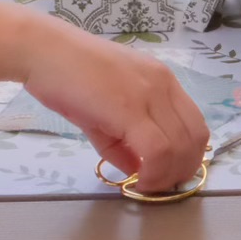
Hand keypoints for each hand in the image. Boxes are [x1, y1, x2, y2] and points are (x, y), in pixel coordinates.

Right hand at [16, 29, 214, 197]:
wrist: (44, 53)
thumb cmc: (68, 77)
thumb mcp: (104, 110)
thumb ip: (124, 142)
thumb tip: (137, 170)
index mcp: (162, 82)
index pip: (194, 124)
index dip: (188, 156)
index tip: (166, 175)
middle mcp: (164, 85)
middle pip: (196, 138)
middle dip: (182, 171)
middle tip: (158, 186)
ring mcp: (149, 95)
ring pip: (180, 147)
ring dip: (167, 175)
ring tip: (146, 184)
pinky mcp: (130, 109)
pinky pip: (157, 150)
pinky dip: (153, 173)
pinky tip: (136, 181)